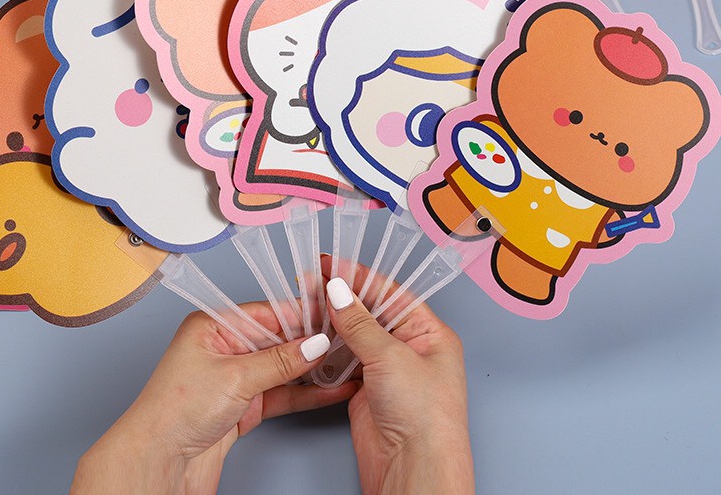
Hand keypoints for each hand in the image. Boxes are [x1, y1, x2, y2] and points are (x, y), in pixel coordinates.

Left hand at [72, 302, 355, 494]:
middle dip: (311, 342)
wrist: (157, 465)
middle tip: (345, 338)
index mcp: (213, 326)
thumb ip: (280, 361)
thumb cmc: (173, 413)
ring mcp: (234, 378)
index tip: (331, 316)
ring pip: (282, 368)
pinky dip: (304, 394)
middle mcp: (224, 348)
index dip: (301, 315)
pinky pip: (280, 395)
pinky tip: (329, 390)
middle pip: (277, 339)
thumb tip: (314, 343)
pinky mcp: (242, 407)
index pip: (267, 312)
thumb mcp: (235, 377)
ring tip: (345, 362)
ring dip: (312, 369)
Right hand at [323, 265, 473, 494]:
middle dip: (341, 295)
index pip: (390, 293)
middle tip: (310, 279)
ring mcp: (387, 370)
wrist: (413, 471)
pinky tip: (312, 335)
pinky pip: (344, 360)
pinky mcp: (366, 390)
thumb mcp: (391, 357)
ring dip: (330, 320)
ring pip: (354, 335)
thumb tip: (338, 290)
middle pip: (370, 311)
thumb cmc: (425, 418)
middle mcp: (410, 348)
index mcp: (429, 333)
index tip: (331, 263)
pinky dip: (327, 348)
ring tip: (304, 302)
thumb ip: (360, 322)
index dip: (359, 276)